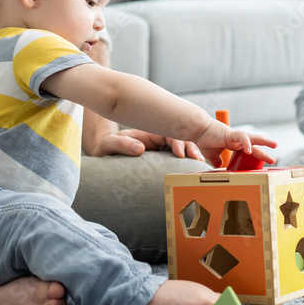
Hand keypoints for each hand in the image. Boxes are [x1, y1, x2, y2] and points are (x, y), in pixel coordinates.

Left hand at [86, 128, 206, 161]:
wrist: (103, 153)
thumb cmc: (105, 147)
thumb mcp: (109, 144)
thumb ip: (122, 144)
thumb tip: (139, 148)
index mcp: (148, 134)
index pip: (168, 133)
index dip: (177, 141)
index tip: (180, 154)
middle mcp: (156, 140)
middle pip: (180, 140)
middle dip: (191, 148)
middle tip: (198, 160)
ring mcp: (160, 149)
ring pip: (182, 149)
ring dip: (192, 155)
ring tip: (200, 166)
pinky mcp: (160, 158)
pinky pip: (177, 159)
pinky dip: (187, 163)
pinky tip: (195, 170)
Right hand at [192, 121, 277, 167]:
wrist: (198, 130)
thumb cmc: (204, 139)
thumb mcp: (211, 154)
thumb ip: (216, 160)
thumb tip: (219, 166)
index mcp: (234, 144)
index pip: (249, 150)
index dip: (256, 156)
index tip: (263, 163)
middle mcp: (237, 140)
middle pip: (255, 144)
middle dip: (264, 151)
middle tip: (273, 159)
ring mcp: (235, 136)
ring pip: (253, 138)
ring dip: (264, 141)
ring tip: (274, 145)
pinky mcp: (231, 134)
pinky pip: (242, 137)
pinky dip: (247, 143)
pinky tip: (249, 151)